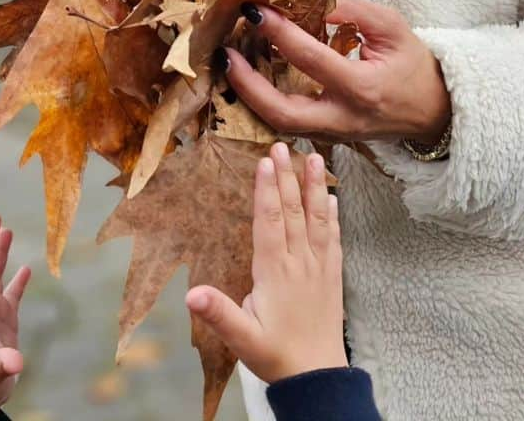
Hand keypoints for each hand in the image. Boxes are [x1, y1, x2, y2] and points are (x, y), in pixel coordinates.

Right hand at [184, 143, 347, 383]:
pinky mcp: (332, 276)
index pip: (270, 222)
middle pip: (293, 211)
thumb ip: (218, 313)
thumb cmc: (276, 356)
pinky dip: (332, 215)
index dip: (267, 191)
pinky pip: (333, 238)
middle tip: (283, 146)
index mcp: (275, 272)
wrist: (318, 378)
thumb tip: (191, 293)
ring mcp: (319, 267)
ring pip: (317, 218)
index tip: (265, 162)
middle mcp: (300, 263)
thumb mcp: (242, 338)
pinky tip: (331, 197)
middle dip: (287, 176)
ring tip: (314, 157)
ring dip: (314, 186)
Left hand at [222, 0, 451, 143]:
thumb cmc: (415, 66)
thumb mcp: (392, 27)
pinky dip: (264, 103)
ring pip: (280, 125)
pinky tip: (252, 78)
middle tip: (225, 53)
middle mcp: (343, 118)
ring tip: (230, 63)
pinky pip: (289, 126)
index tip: (255, 9)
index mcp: (362, 88)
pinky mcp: (328, 138)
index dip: (279, 31)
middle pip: (282, 112)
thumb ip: (352, 10)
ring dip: (250, 96)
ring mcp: (334, 135)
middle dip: (247, 84)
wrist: (435, 112)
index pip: (310, 58)